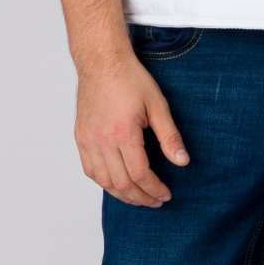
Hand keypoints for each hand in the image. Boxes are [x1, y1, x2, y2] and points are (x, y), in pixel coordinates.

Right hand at [75, 51, 190, 206]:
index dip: (154, 189)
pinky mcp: (81, 137)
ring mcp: (88, 140)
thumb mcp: (158, 105)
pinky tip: (117, 185)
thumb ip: (170, 137)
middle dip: (141, 197)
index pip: (140, 174)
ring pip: (103, 181)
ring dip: (122, 194)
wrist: (101, 62)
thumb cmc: (130, 79)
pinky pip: (90, 170)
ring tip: (139, 198)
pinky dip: (104, 182)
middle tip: (156, 201)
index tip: (165, 195)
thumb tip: (182, 162)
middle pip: (121, 183)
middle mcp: (102, 140)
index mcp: (123, 133)